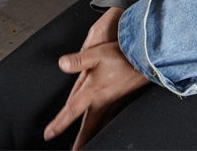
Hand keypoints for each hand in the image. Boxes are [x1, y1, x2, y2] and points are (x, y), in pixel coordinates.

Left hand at [43, 9, 148, 148]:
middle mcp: (103, 102)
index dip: (59, 124)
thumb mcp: (96, 54)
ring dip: (92, 136)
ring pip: (100, 125)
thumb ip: (78, 60)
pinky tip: (104, 126)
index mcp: (93, 92)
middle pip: (88, 127)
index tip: (49, 134)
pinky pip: (110, 119)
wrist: (147, 60)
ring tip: (87, 144)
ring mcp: (114, 103)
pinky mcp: (122, 100)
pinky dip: (104, 127)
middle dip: (80, 141)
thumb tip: (62, 64)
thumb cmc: (123, 56)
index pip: (71, 111)